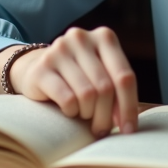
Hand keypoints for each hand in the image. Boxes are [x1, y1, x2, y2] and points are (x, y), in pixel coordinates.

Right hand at [6, 27, 138, 136]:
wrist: (38, 68)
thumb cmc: (80, 77)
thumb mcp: (103, 75)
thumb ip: (118, 91)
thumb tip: (128, 124)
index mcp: (104, 37)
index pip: (124, 76)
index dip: (129, 106)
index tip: (129, 130)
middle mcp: (81, 38)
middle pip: (105, 87)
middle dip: (106, 115)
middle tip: (102, 129)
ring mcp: (59, 50)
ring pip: (87, 94)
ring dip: (88, 113)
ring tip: (84, 114)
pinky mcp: (41, 67)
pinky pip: (67, 99)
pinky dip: (71, 111)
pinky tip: (69, 109)